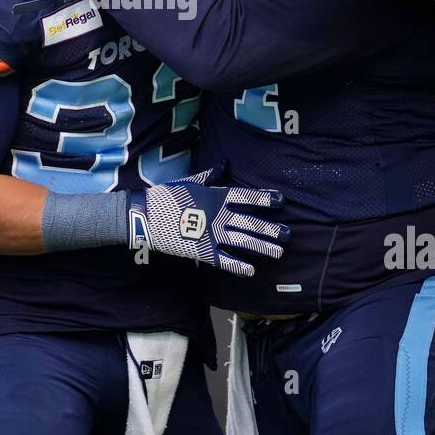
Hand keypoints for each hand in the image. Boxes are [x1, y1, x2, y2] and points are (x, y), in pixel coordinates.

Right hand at [127, 167, 287, 276]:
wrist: (145, 216)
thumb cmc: (167, 196)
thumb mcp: (190, 182)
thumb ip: (210, 176)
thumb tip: (224, 163)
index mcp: (216, 196)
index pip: (247, 197)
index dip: (265, 199)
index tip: (281, 201)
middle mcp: (219, 215)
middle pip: (251, 222)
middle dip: (271, 229)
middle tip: (288, 234)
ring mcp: (211, 234)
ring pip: (244, 241)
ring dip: (263, 247)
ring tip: (278, 252)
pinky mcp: (202, 251)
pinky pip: (225, 260)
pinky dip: (239, 266)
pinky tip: (251, 270)